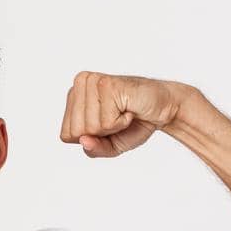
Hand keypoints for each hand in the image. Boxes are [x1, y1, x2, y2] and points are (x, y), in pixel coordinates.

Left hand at [59, 72, 182, 157]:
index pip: (66, 135)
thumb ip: (93, 149)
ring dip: (113, 127)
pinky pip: (106, 122)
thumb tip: (83, 141)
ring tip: (123, 112)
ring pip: (90, 127)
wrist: (164, 109)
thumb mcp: (110, 146)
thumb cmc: (136, 123)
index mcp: (74, 96)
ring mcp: (93, 82)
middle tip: (117, 118)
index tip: (107, 125)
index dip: (91, 139)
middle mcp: (80, 84)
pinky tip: (129, 109)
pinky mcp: (107, 84)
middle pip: (76, 132)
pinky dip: (122, 122)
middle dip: (101, 134)